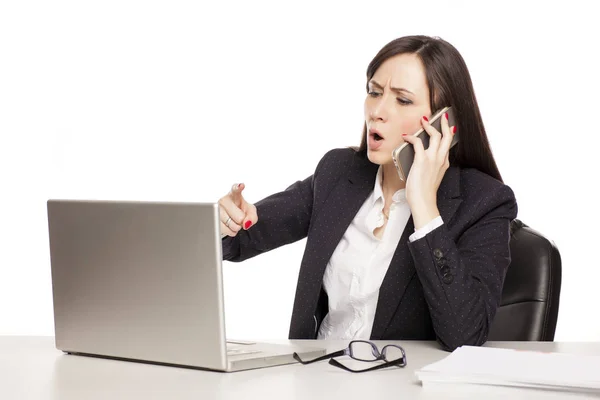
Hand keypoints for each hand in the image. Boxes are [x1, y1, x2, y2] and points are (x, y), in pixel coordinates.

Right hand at [218, 183, 257, 236]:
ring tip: (234, 220)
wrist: (231, 216)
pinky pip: (227, 231)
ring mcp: (217, 210)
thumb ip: (252, 216)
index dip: (238, 188)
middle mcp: (224, 201)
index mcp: (234, 195)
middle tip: (240, 217)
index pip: (235, 190)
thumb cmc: (240, 210)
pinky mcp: (213, 220)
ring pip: (233, 225)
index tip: (241, 186)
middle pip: (240, 217)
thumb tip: (246, 223)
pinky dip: (232, 231)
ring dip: (237, 227)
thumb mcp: (250, 211)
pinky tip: (230, 226)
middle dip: (243, 221)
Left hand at [401, 113, 455, 228]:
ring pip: (435, 136)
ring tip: (423, 120)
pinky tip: (406, 136)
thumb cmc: (424, 192)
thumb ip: (429, 167)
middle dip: (444, 123)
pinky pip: (417, 143)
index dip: (448, 133)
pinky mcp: (422, 160)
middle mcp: (441, 159)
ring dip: (429, 125)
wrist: (423, 201)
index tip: (448, 126)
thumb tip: (419, 159)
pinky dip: (411, 137)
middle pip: (446, 136)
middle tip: (442, 115)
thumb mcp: (431, 177)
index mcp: (444, 163)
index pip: (448, 144)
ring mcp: (432, 159)